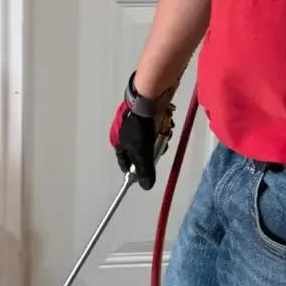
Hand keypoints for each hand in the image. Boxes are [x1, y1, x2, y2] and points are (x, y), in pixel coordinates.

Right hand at [110, 73, 173, 188]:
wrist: (149, 98)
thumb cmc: (141, 127)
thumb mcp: (142, 152)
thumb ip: (145, 170)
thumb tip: (146, 187)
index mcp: (119, 143)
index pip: (125, 164)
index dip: (135, 172)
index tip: (145, 176)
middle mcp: (126, 134)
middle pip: (141, 153)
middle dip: (152, 152)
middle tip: (159, 149)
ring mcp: (137, 125)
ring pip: (150, 141)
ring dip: (159, 140)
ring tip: (164, 134)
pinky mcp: (148, 116)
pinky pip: (156, 129)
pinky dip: (162, 130)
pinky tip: (167, 126)